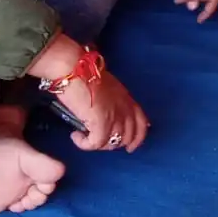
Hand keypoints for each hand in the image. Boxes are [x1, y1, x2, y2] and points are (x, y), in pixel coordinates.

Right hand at [30, 39, 147, 153]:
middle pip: (129, 136)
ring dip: (99, 145)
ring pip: (113, 142)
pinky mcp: (101, 123)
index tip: (129, 147)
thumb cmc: (86, 75)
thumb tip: (109, 115)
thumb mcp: (108, 88)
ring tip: (85, 137)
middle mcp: (125, 109)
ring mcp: (115, 116)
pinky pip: (96, 143)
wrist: (74, 69)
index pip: (142, 123)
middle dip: (114, 144)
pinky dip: (85, 144)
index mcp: (128, 99)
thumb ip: (113, 102)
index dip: (138, 138)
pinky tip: (76, 136)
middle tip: (97, 142)